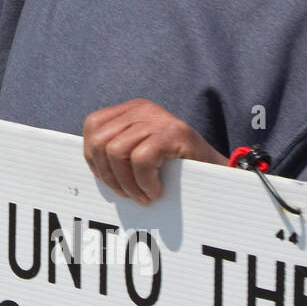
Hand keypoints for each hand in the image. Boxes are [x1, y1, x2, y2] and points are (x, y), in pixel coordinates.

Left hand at [82, 99, 228, 206]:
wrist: (217, 170)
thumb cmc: (175, 166)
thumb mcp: (141, 150)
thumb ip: (117, 151)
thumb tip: (89, 166)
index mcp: (131, 110)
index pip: (93, 127)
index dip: (93, 157)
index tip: (108, 180)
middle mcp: (142, 109)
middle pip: (100, 141)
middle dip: (108, 175)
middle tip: (126, 194)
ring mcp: (158, 119)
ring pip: (116, 152)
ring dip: (127, 183)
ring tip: (142, 196)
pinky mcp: (172, 133)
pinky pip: (141, 160)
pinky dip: (145, 182)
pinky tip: (156, 191)